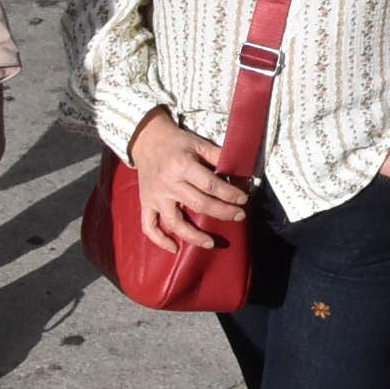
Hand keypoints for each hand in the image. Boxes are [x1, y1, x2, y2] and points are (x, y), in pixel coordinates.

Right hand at [129, 108, 249, 251]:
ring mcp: (156, 196)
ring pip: (174, 222)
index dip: (229, 194)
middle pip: (198, 204)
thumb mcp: (199, 143)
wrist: (146, 140)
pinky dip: (160, 240)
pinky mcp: (145, 203)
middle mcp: (168, 184)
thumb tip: (240, 169)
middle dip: (222, 213)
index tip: (244, 200)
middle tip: (239, 217)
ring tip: (211, 243)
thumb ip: (218, 156)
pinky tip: (174, 248)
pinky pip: (149, 226)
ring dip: (193, 236)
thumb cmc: (177, 142)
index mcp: (182, 166)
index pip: (211, 185)